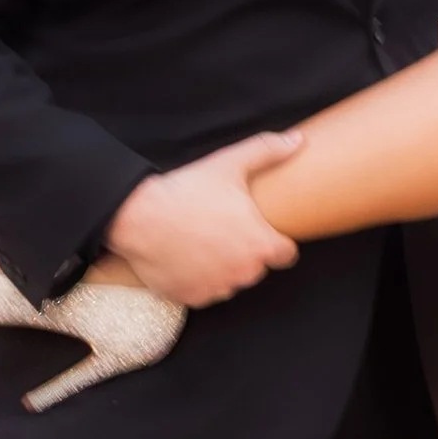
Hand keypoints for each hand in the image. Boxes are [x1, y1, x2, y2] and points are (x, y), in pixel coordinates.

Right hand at [105, 134, 304, 307]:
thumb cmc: (188, 190)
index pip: (286, 255)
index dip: (275, 242)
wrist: (139, 217)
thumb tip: (298, 140)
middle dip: (245, 253)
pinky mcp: (192, 298)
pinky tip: (184, 256)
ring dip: (221, 268)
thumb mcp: (230, 163)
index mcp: (261, 245)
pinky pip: (202, 291)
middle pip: (256, 268)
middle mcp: (244, 273)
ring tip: (201, 241)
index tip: (260, 231)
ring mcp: (217, 289)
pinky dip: (196, 279)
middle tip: (223, 230)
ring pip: (229, 281)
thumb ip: (269, 151)